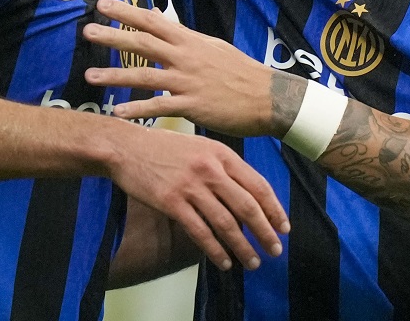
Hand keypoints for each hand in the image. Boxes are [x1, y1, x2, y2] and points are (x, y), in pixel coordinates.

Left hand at [83, 0, 283, 137]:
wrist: (268, 97)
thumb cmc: (241, 72)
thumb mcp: (214, 47)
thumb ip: (186, 39)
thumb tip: (164, 25)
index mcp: (190, 41)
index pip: (153, 21)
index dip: (127, 12)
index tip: (103, 4)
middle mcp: (186, 57)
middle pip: (143, 43)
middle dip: (113, 36)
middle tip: (86, 31)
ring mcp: (188, 81)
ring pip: (145, 76)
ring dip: (115, 77)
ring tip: (90, 78)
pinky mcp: (193, 106)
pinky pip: (160, 107)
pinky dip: (138, 110)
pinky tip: (118, 113)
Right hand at [110, 123, 287, 271]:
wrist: (126, 147)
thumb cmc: (164, 148)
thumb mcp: (200, 147)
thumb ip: (223, 166)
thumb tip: (246, 194)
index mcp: (221, 154)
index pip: (257, 184)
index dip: (274, 208)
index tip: (284, 226)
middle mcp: (210, 169)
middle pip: (247, 206)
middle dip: (265, 232)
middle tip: (275, 250)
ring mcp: (191, 186)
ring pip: (226, 223)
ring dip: (243, 246)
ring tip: (253, 261)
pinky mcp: (171, 202)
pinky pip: (199, 231)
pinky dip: (215, 250)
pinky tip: (224, 262)